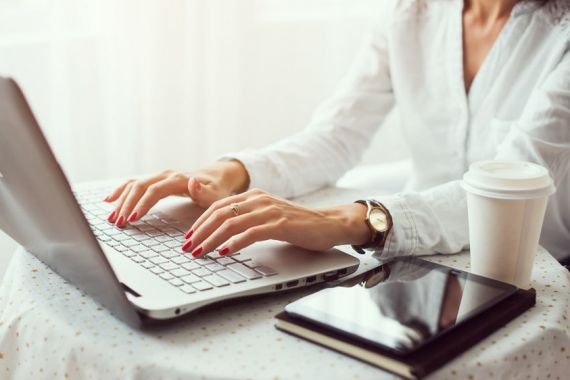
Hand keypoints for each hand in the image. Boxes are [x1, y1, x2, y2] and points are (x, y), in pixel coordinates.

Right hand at [104, 160, 248, 226]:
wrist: (218, 176)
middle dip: (127, 205)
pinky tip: (109, 200)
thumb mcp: (217, 194)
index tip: (133, 218)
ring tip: (112, 217)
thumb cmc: (218, 189)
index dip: (143, 204)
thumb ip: (206, 193)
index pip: (155, 190)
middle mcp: (167, 175)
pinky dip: (121, 191)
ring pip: (135, 185)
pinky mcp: (156, 181)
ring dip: (122, 200)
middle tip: (119, 222)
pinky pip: (135, 184)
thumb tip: (193, 183)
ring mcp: (160, 177)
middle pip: (141, 187)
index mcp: (180, 179)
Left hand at [181, 188, 370, 257]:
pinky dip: (235, 243)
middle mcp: (259, 199)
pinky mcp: (280, 224)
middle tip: (188, 247)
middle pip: (220, 213)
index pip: (218, 206)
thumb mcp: (268, 217)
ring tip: (200, 252)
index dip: (200, 222)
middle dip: (200, 232)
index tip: (188, 237)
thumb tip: (222, 234)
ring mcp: (269, 211)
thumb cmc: (298, 224)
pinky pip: (251, 233)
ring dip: (212, 239)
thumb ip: (247, 220)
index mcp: (254, 195)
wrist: (328, 224)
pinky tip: (225, 252)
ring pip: (232, 223)